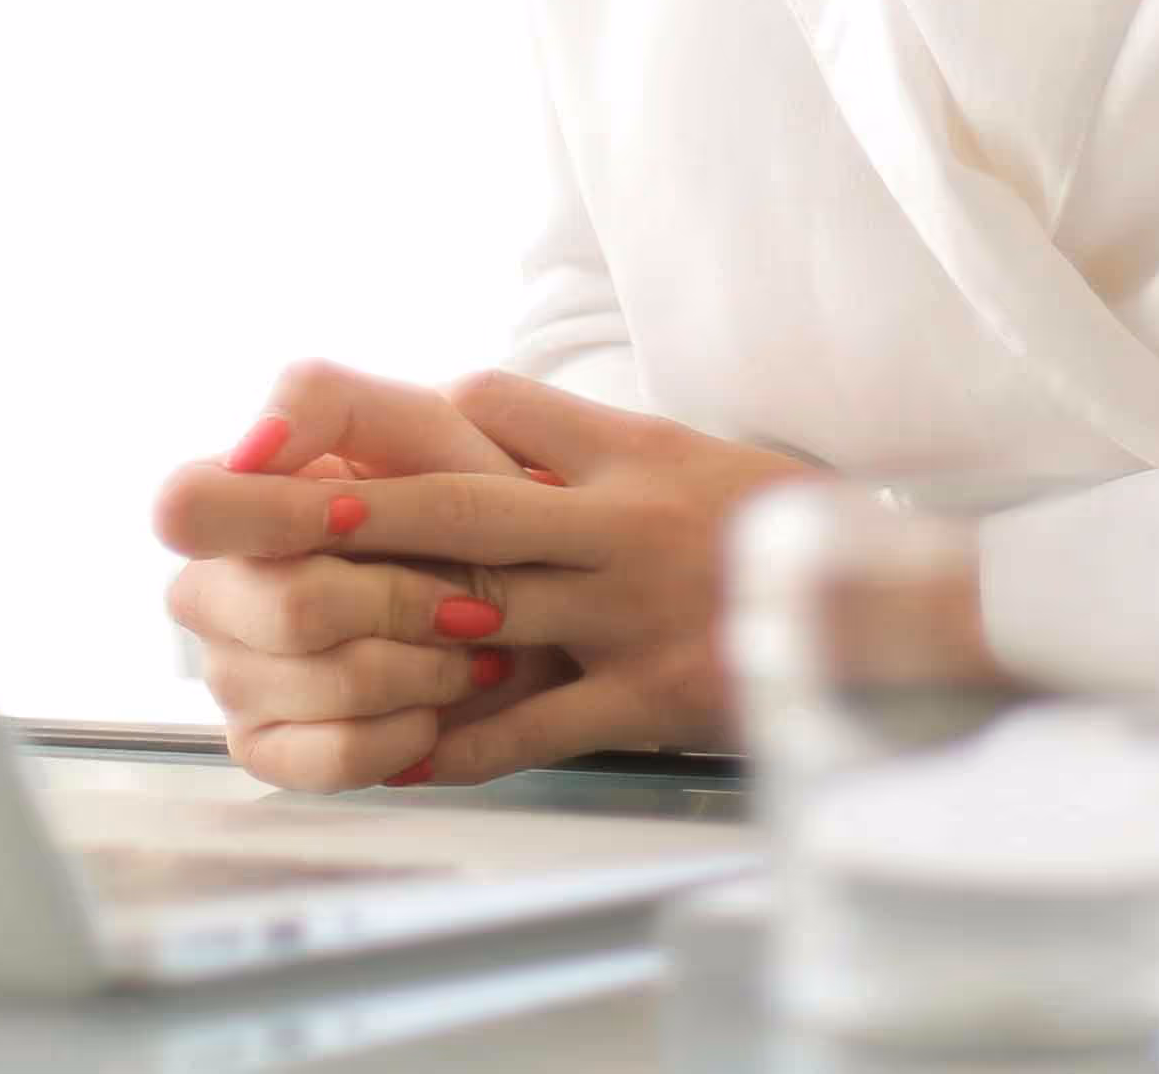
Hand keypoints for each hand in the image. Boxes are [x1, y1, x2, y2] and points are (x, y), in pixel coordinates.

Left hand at [155, 361, 814, 787]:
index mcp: (626, 449)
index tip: (336, 429)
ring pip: (483, 607)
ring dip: (385, 621)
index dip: (420, 414)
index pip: (499, 405)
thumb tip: (493, 426)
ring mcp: (627, 609)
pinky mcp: (647, 693)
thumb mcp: (690, 455)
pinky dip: (462, 742)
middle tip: (266, 507)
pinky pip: (534, 721)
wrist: (892, 605)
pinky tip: (399, 753)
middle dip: (358, 507)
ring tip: (295, 627)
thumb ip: (595, 450)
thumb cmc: (778, 529)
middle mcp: (615, 519)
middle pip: (460, 503)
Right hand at [155, 366, 565, 791]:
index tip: (360, 514)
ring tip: (470, 646)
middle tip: (466, 596)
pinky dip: (407, 732)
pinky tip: (436, 705)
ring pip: (321, 685)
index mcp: (227, 495)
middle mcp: (211, 588)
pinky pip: (332, 757)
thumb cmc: (462, 490)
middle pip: (282, 608)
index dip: (275, 517)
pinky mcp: (268, 747)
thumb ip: (322, 402)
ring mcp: (231, 674)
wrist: (524, 596)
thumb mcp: (414, 420)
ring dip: (423, 667)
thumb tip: (250, 450)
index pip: (185, 508)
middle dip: (397, 601)